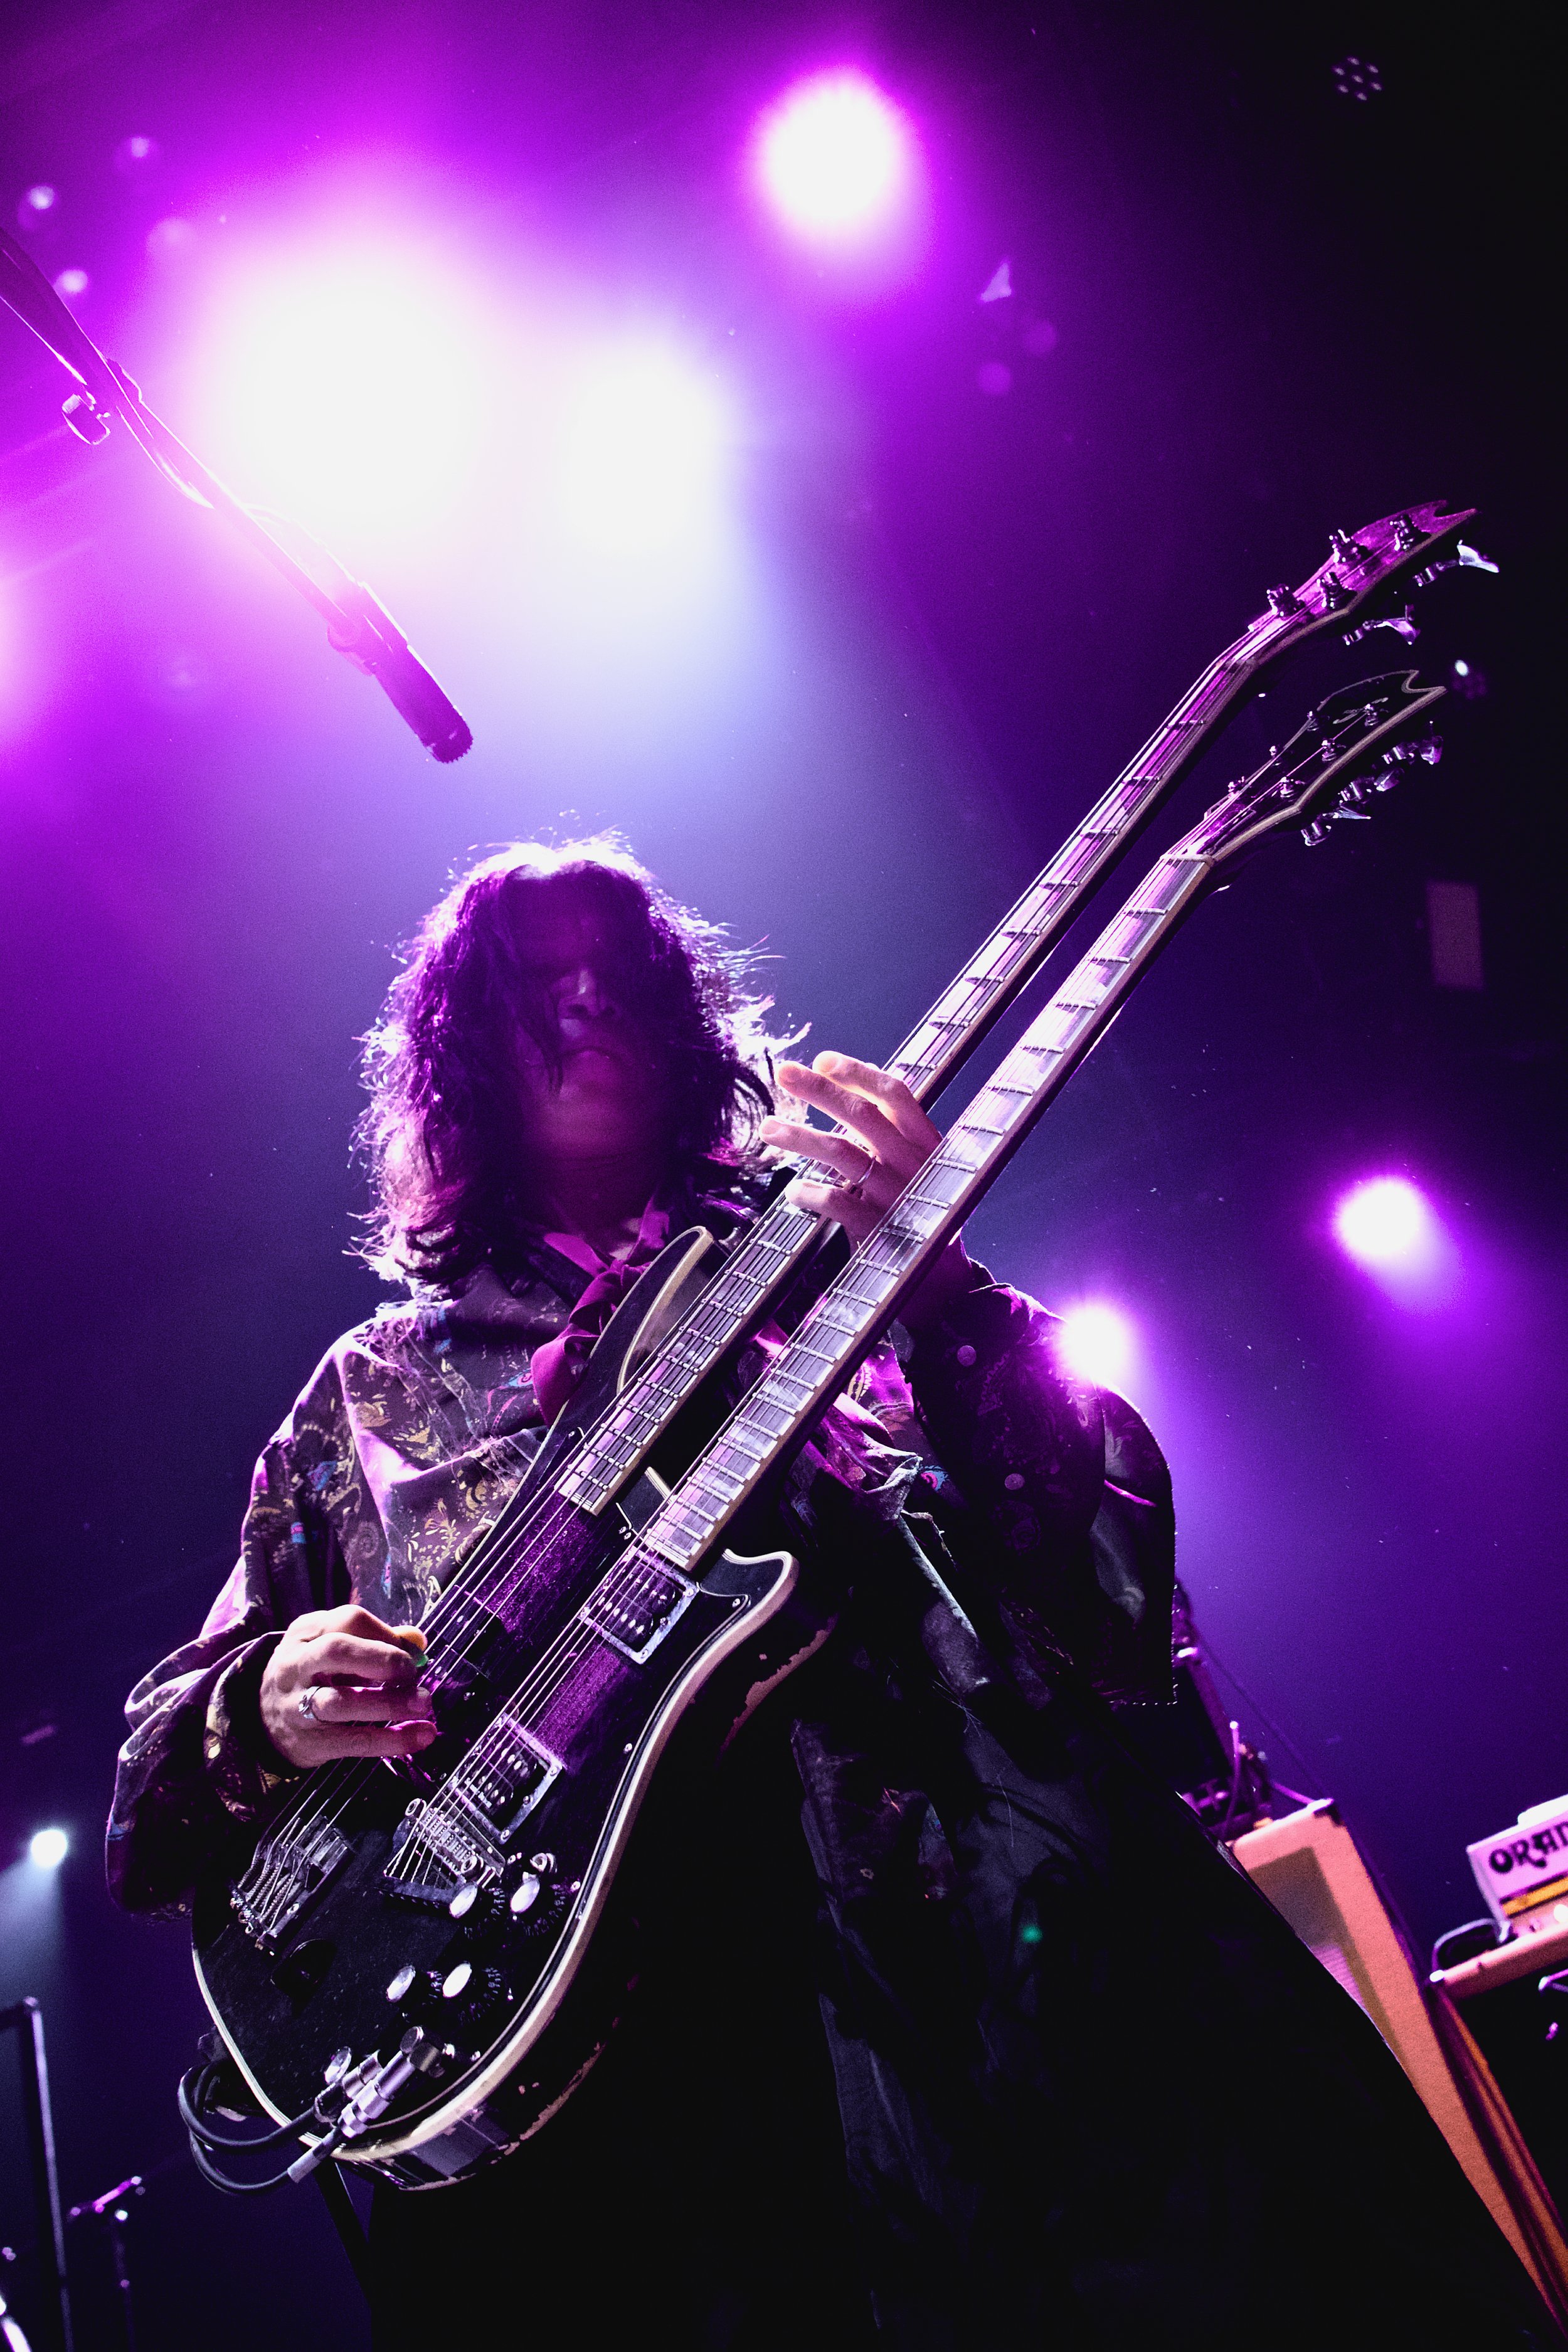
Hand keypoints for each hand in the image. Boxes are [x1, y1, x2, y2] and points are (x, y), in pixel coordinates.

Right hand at [258, 1604, 435, 1768]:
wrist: (263, 1718)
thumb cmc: (313, 1674)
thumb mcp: (332, 1646)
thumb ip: (374, 1639)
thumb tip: (417, 1641)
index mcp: (305, 1632)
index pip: (349, 1620)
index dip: (386, 1634)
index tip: (411, 1653)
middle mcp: (296, 1664)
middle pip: (336, 1652)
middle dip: (382, 1660)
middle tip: (412, 1674)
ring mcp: (297, 1705)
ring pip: (341, 1701)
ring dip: (389, 1703)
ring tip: (423, 1703)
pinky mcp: (309, 1742)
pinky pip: (352, 1742)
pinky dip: (390, 1740)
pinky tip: (420, 1737)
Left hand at [760, 1053, 971, 1328]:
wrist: (942, 1283)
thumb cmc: (923, 1214)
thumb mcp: (921, 1168)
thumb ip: (891, 1135)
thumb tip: (851, 1090)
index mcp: (927, 1143)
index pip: (896, 1095)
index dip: (858, 1074)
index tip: (823, 1060)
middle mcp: (913, 1163)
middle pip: (862, 1115)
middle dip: (819, 1090)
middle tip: (783, 1072)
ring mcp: (895, 1195)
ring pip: (840, 1152)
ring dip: (800, 1135)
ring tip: (767, 1128)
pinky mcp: (876, 1228)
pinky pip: (833, 1201)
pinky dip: (808, 1193)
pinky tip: (792, 1193)